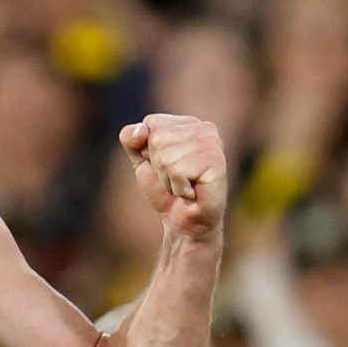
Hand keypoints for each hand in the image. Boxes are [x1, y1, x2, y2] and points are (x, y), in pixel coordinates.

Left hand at [119, 112, 226, 241]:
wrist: (183, 224)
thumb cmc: (166, 191)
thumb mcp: (141, 160)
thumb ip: (131, 139)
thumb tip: (140, 130)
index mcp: (190, 123)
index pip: (151, 123)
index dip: (149, 151)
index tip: (166, 167)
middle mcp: (205, 129)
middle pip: (157, 140)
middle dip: (159, 168)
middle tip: (176, 181)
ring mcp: (213, 145)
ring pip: (166, 156)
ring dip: (169, 180)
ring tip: (185, 187)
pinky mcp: (216, 163)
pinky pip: (177, 170)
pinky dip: (178, 188)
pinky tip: (192, 193)